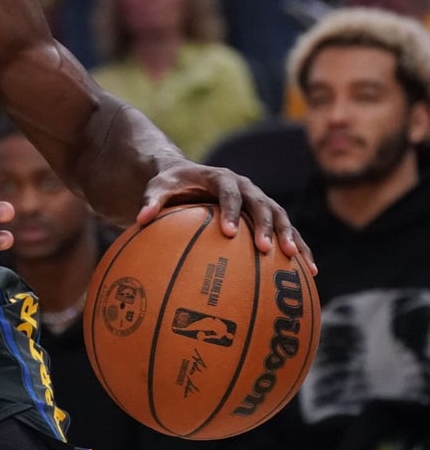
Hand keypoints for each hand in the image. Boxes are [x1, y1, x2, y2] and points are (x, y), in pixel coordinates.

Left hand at [135, 160, 316, 273]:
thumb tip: (140, 219)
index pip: (229, 193)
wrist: (188, 176)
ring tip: (299, 262)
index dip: (231, 211)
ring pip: (282, 217)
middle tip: (265, 249)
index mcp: (222, 178)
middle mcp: (246, 187)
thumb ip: (152, 201)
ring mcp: (260, 200)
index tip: (228, 232)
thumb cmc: (171, 185)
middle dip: (266, 226)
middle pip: (262, 205)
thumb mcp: (157, 188)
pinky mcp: (267, 215)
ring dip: (291, 238)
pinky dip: (300, 247)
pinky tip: (310, 272)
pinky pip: (287, 231)